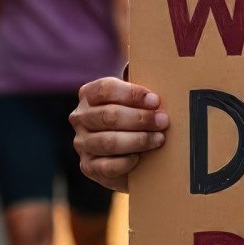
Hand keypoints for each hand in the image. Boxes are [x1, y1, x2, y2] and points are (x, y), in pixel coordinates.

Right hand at [70, 77, 169, 191]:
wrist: (129, 156)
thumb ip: (142, 91)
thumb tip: (162, 77)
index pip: (105, 89)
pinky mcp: (89, 166)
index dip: (132, 94)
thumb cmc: (135, 120)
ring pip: (109, 141)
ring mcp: (82, 143)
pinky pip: (108, 166)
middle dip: (141, 118)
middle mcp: (80, 118)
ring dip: (139, 140)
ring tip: (159, 139)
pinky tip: (140, 157)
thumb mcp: (136, 100)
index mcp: (88, 95)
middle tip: (163, 121)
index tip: (155, 101)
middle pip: (109, 115)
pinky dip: (127, 161)